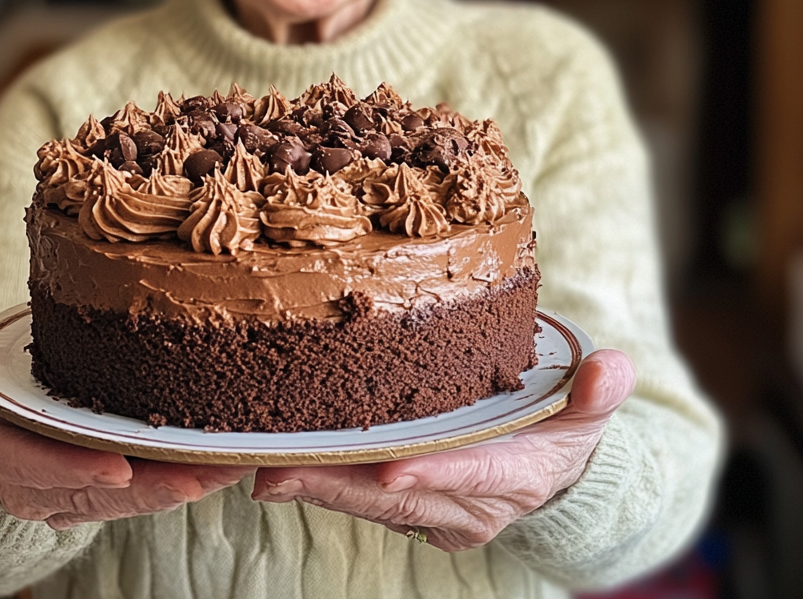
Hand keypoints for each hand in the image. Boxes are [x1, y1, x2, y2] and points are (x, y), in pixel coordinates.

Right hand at [0, 295, 249, 529]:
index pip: (38, 469)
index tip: (116, 468)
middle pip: (99, 494)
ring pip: (132, 498)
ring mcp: (76, 493)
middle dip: (150, 488)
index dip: (75, 472)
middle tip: (196, 474)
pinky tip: (226, 463)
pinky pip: (148, 489)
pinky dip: (185, 479)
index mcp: (1, 456)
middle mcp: (41, 486)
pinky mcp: (108, 489)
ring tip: (225, 467)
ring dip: (180, 485)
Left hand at [252, 349, 635, 550]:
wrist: (552, 470)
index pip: (471, 476)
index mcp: (513, 476)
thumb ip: (600, 390)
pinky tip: (283, 467)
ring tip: (266, 468)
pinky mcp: (411, 506)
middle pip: (401, 497)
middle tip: (281, 470)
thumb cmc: (564, 427)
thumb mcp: (591, 408)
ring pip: (371, 502)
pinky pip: (362, 497)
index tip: (390, 471)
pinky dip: (324, 483)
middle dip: (342, 485)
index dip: (433, 475)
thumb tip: (612, 368)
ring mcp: (437, 512)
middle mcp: (470, 506)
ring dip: (319, 486)